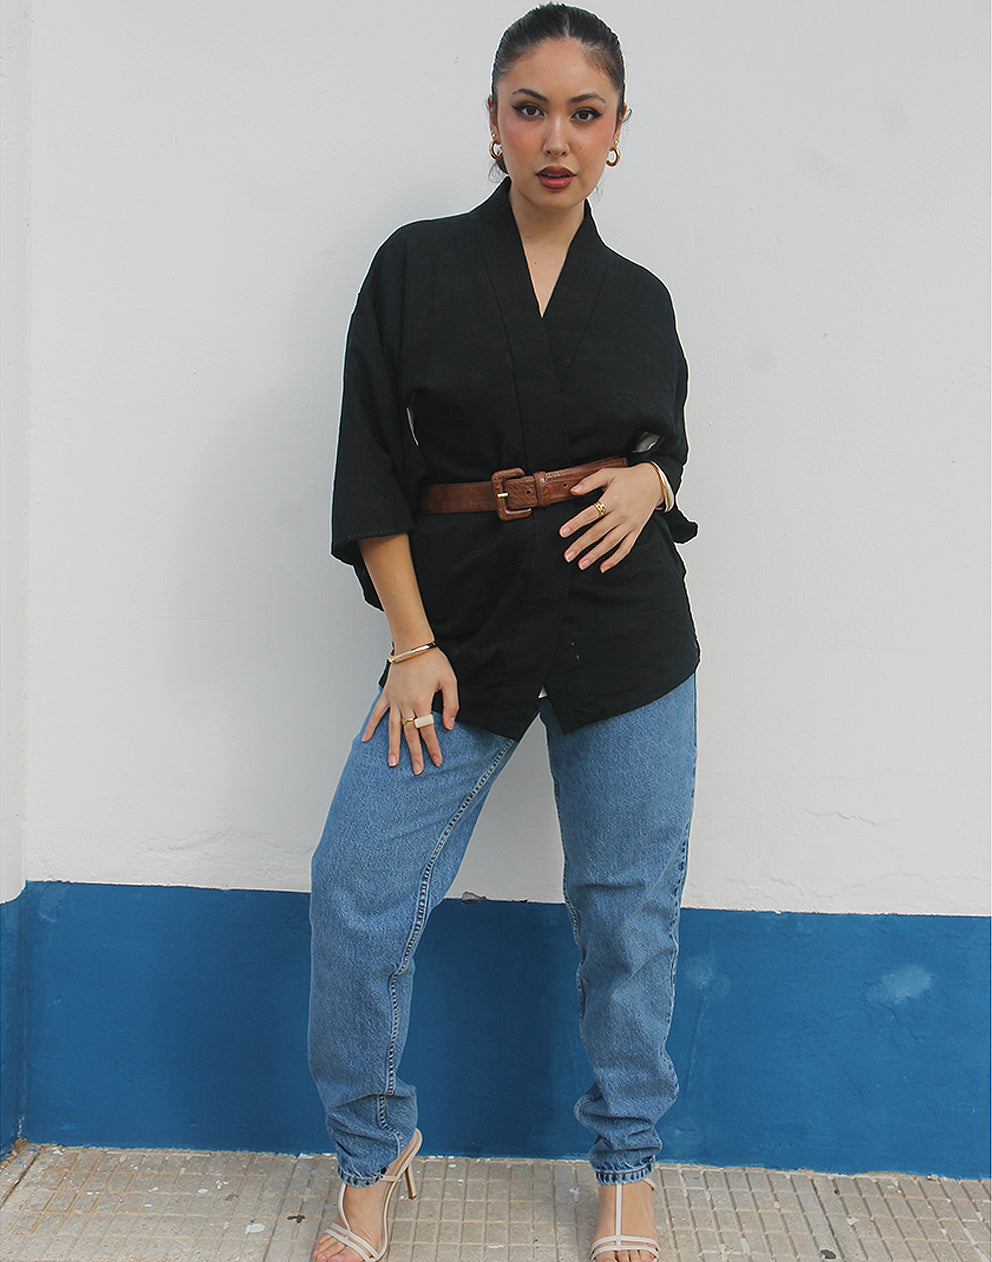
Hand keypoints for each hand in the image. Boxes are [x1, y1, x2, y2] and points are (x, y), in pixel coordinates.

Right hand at [361, 648, 458, 772]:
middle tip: (417, 770)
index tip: (437, 760)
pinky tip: (364, 739)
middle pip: (410, 734)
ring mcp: (394, 700)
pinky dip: (370, 726)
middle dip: (414, 753)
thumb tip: (449, 725)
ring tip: (393, 763)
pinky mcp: (387, 694)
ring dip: (393, 746)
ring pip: (392, 728)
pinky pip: (377, 713)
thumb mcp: (449, 680)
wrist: (413, 643)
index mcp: (422, 702)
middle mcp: (405, 704)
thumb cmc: (432, 660)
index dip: (433, 747)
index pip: (428, 731)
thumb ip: (451, 704)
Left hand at [559, 463, 662, 571]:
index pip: (590, 514)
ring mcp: (630, 524)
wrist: (654, 482)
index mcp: (613, 499)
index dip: (576, 524)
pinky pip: (626, 548)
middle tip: (568, 555)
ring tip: (581, 564)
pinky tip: (603, 567)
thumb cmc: (629, 478)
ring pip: (610, 543)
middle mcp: (621, 514)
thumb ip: (590, 482)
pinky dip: (615, 559)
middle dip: (581, 545)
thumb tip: (573, 490)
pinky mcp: (636, 531)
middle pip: (598, 532)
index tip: (563, 533)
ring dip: (595, 555)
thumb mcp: (608, 474)